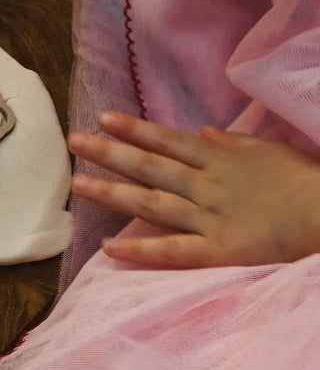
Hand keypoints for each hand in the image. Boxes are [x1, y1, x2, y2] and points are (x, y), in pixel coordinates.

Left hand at [67, 111, 319, 267]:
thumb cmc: (304, 182)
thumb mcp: (267, 152)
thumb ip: (231, 143)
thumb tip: (201, 132)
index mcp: (218, 160)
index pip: (167, 141)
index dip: (135, 129)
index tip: (103, 118)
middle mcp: (205, 185)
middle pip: (150, 166)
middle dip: (110, 152)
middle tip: (74, 141)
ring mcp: (208, 218)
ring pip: (152, 202)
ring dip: (113, 193)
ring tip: (78, 184)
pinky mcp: (218, 251)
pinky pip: (173, 251)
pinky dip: (141, 250)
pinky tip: (109, 247)